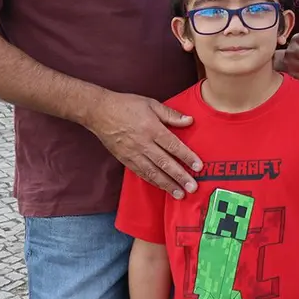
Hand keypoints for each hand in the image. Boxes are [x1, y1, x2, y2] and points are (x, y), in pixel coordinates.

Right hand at [85, 92, 201, 199]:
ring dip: (167, 184)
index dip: (187, 157)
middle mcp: (143, 144)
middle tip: (192, 188)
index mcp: (152, 129)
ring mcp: (133, 154)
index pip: (173, 146)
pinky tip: (162, 188)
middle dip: (180, 176)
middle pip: (165, 163)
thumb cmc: (127, 105)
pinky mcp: (125, 160)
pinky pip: (141, 173)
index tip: (199, 167)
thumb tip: (190, 120)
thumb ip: (171, 114)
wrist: (99, 112)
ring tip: (179, 194)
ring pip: (153, 172)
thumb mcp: (151, 104)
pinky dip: (152, 181)